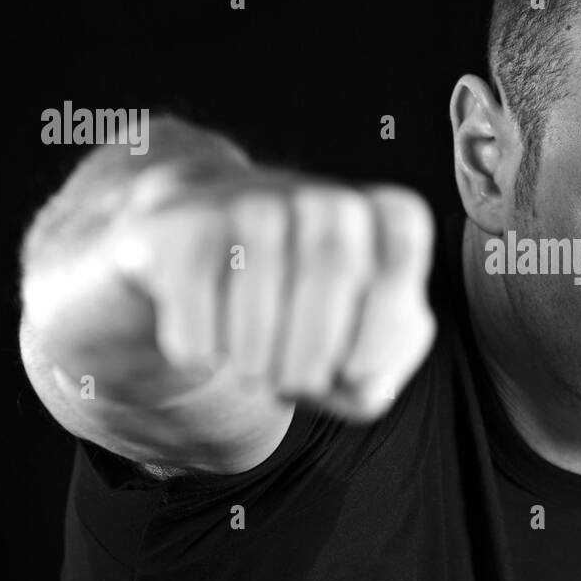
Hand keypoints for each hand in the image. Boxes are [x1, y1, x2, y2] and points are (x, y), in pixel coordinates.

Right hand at [105, 167, 437, 420]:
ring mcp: (248, 200)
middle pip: (331, 265)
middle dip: (313, 352)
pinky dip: (201, 349)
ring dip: (257, 361)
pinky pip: (197, 306)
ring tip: (253, 371)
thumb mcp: (349, 345)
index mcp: (376, 216)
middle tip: (294, 386)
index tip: (356, 373)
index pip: (399, 246)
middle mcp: (317, 193)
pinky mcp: (181, 225)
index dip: (382, 323)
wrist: (195, 255)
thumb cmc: (294, 310)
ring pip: (260, 287)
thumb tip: (370, 387)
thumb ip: (377, 373)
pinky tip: (205, 349)